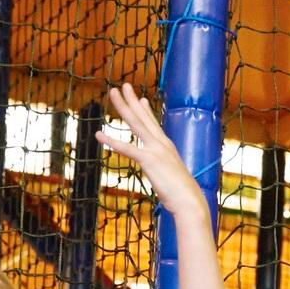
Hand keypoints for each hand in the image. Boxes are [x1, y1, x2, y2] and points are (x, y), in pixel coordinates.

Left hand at [100, 84, 205, 214]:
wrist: (191, 202)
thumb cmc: (185, 197)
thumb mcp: (175, 179)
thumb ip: (168, 173)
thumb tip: (168, 177)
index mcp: (168, 148)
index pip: (155, 125)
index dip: (146, 111)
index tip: (140, 99)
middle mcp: (162, 144)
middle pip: (143, 118)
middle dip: (132, 101)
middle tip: (123, 86)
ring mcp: (156, 150)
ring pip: (135, 123)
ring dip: (123, 106)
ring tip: (112, 92)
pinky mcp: (149, 160)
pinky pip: (126, 148)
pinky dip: (111, 140)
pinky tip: (99, 134)